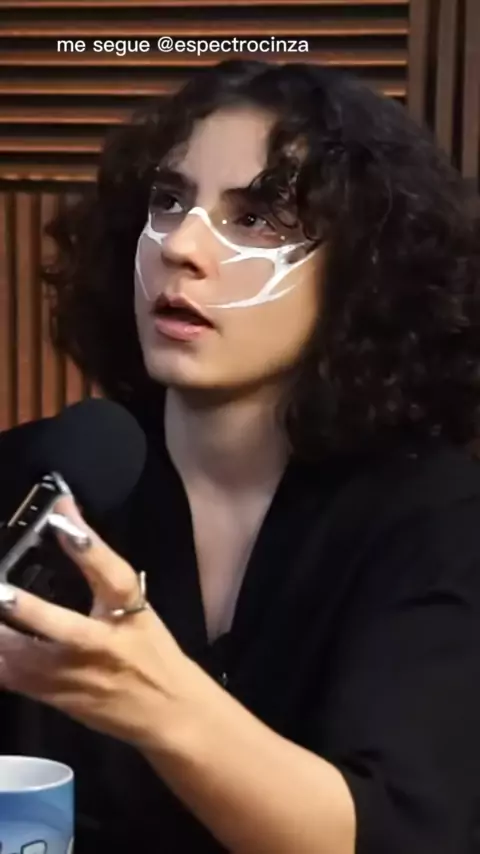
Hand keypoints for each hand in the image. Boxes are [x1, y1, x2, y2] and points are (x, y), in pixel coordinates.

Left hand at [0, 496, 198, 749]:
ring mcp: (78, 677)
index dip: (87, 544)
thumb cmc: (152, 652)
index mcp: (131, 613)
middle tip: (2, 592)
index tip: (62, 512)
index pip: (113, 574)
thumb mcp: (136, 608)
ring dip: (2, 637)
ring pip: (28, 659)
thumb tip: (67, 519)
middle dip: (28, 609)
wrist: (169, 714)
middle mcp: (104, 645)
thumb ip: (99, 567)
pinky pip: (15, 680)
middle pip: (64, 628)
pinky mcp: (58, 698)